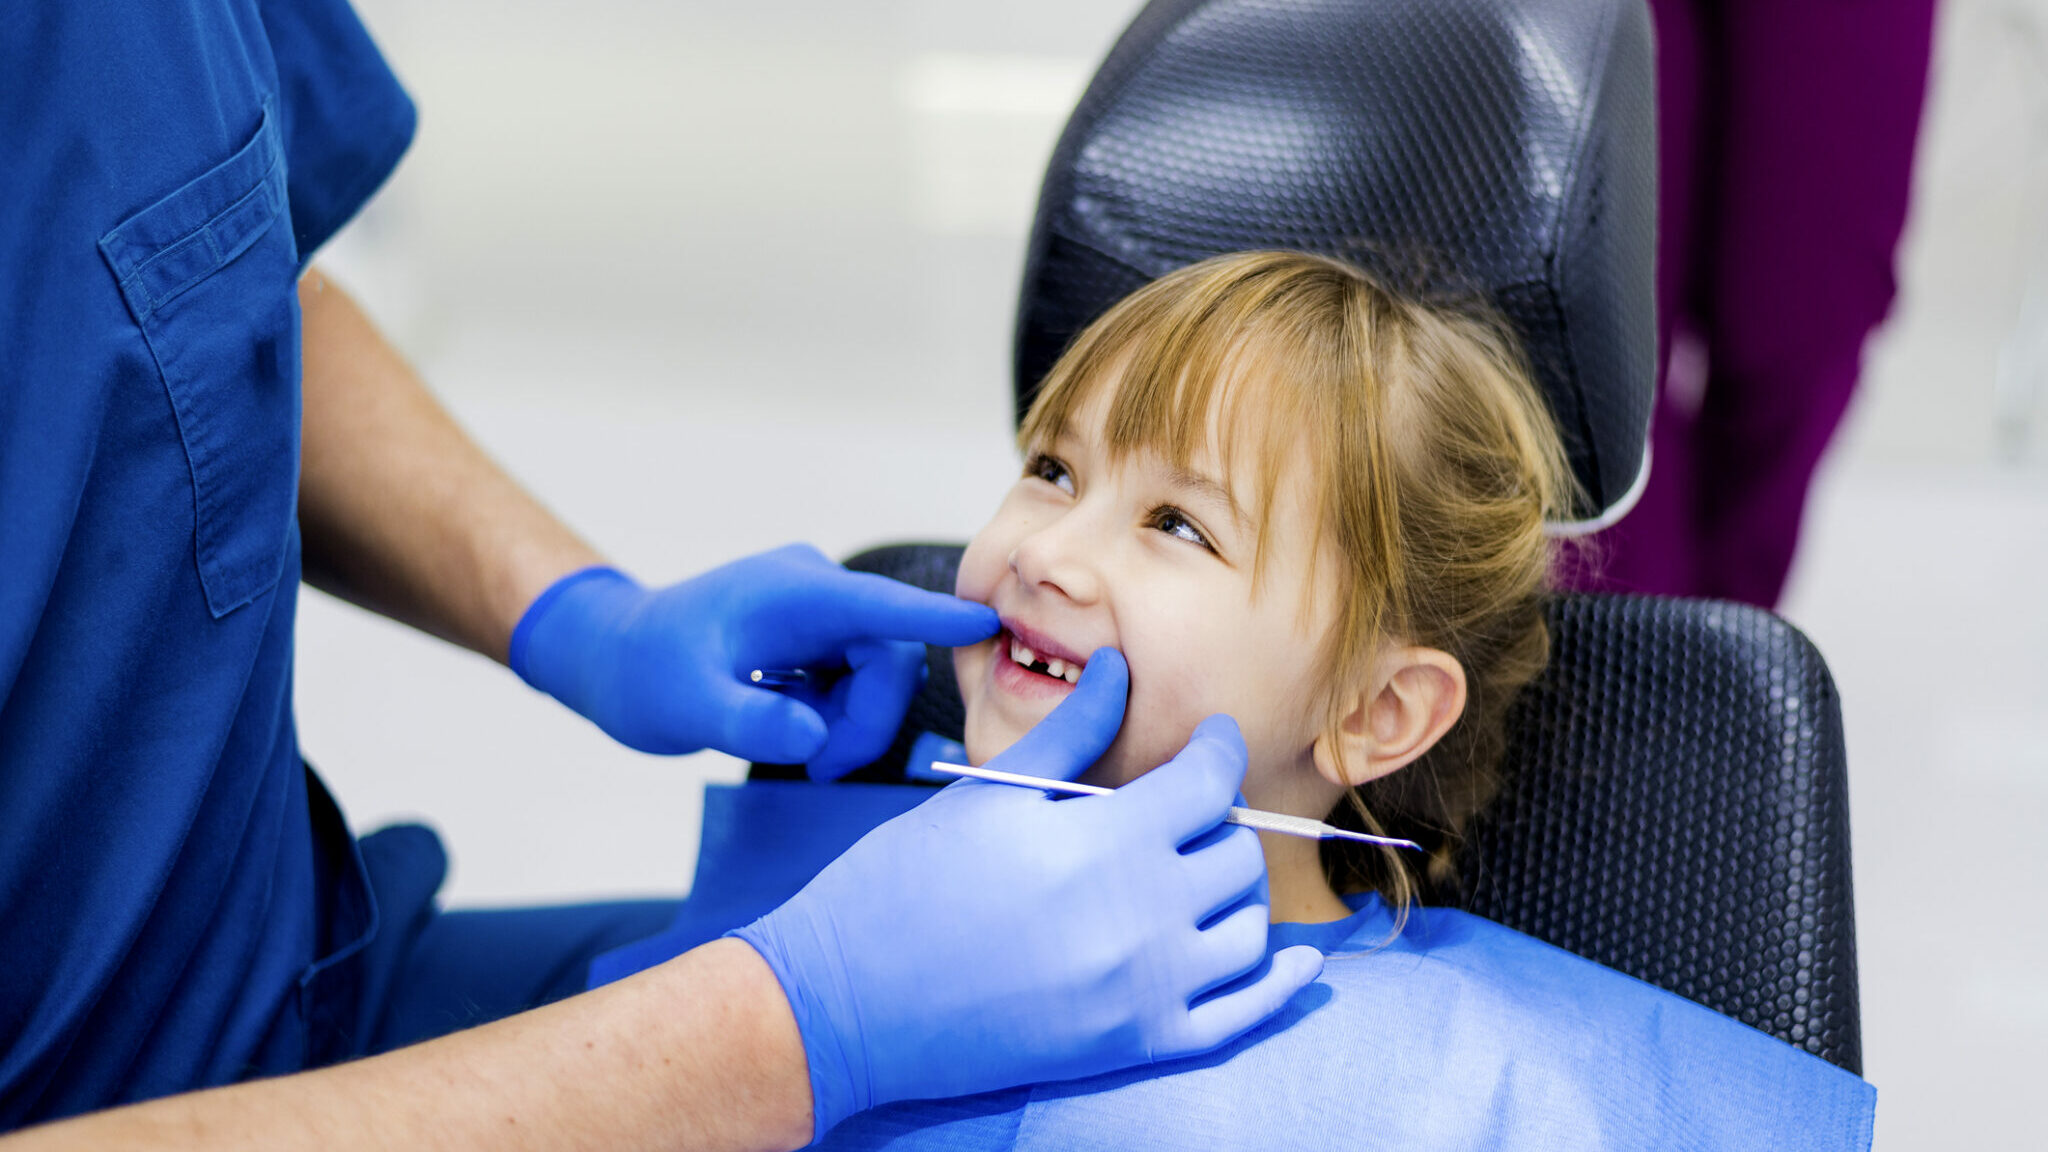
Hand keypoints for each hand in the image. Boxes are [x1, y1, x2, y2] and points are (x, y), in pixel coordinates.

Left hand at [510, 544, 997, 776]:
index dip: (931, 619)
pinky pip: (857, 679)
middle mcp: (816, 591)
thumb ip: (751, 722)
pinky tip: (791, 724)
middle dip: (865, 719)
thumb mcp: (686, 707)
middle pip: (887, 656)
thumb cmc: (642, 672)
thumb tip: (814, 737)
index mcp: (790, 593)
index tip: (984, 624)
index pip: (876, 607)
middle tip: (817, 765)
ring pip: (877, 673)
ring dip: (851, 721)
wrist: (613, 656)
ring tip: (795, 747)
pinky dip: (837, 714)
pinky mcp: (819, 635)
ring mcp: (820, 612)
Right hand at [732, 650, 1324, 1140]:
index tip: (1209, 738)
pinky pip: (1241, 1017)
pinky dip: (1278, 986)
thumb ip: (1070, 732)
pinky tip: (1296, 961)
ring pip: (1249, 930)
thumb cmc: (902, 887)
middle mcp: (1139, 918)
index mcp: (1102, 843)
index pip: (1207, 782)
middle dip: (1220, 821)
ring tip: (1201, 874)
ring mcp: (1142, 990)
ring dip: (1238, 894)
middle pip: (1237, 854)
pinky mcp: (1134, 1046)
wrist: (847, 1000)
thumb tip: (1119, 667)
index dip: (1217, 748)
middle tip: (1184, 810)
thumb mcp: (987, 796)